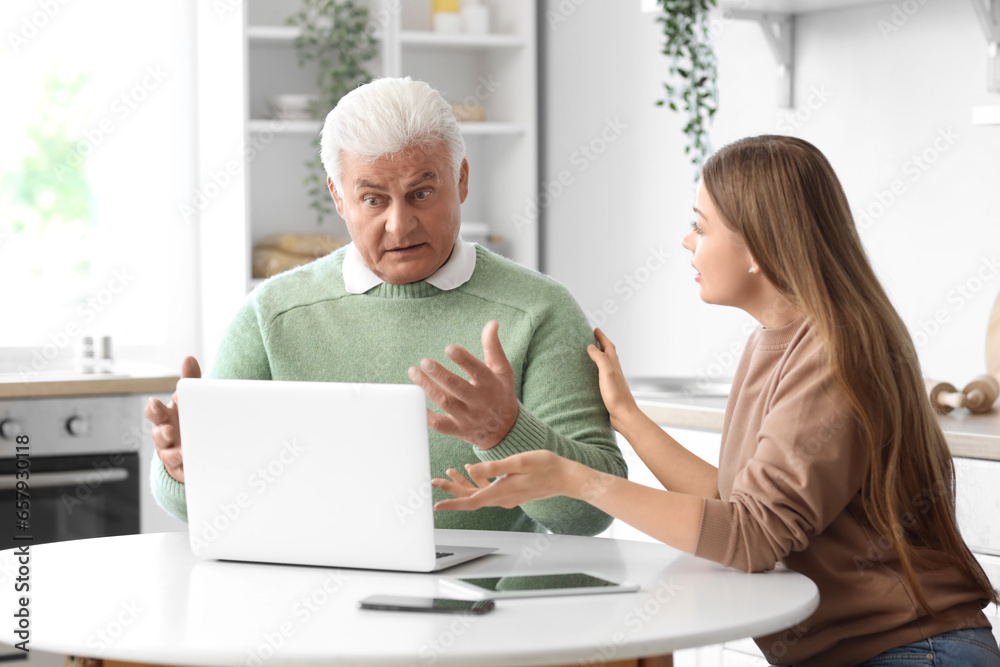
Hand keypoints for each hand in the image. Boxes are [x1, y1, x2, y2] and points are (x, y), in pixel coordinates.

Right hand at [144, 356, 200, 482]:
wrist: (196, 446)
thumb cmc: (189, 418)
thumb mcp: (189, 400)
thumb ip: (189, 380)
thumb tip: (188, 357)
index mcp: (167, 416)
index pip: (154, 412)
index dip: (153, 409)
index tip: (156, 404)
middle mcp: (166, 434)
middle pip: (159, 433)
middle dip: (161, 431)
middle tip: (168, 429)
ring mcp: (171, 451)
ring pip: (166, 452)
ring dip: (172, 450)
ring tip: (181, 448)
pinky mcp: (180, 466)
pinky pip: (179, 466)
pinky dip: (183, 463)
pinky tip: (189, 459)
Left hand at [408, 320, 518, 449]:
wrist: (504, 430)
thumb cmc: (500, 393)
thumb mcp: (502, 370)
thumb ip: (493, 347)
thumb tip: (492, 322)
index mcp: (490, 384)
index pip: (477, 370)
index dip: (463, 359)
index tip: (449, 348)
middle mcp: (479, 402)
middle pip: (457, 387)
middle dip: (440, 374)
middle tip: (424, 361)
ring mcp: (467, 417)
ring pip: (445, 402)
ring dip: (427, 387)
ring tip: (413, 372)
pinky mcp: (457, 430)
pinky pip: (438, 424)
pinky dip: (425, 415)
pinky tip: (413, 400)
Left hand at [431, 450, 587, 510]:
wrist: (566, 477)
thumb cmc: (546, 466)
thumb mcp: (518, 462)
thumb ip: (493, 467)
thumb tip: (471, 469)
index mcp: (502, 491)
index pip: (471, 501)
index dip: (452, 503)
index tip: (437, 505)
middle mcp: (502, 498)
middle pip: (471, 498)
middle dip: (452, 490)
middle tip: (435, 482)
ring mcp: (507, 496)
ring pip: (478, 493)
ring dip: (463, 484)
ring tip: (449, 473)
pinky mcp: (512, 492)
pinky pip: (489, 489)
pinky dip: (477, 480)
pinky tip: (471, 470)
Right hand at [586, 328, 638, 431]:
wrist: (624, 415)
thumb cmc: (616, 394)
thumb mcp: (607, 372)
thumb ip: (600, 358)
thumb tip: (591, 346)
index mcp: (614, 365)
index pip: (608, 346)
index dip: (602, 337)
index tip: (595, 329)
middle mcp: (614, 371)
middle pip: (609, 353)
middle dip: (601, 344)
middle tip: (593, 338)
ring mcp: (612, 380)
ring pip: (606, 364)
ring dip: (600, 356)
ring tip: (591, 353)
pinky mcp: (609, 390)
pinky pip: (602, 375)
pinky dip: (597, 370)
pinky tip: (592, 375)